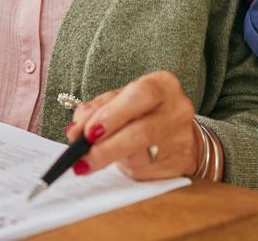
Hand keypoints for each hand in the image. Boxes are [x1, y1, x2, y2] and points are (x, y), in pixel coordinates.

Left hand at [65, 71, 203, 180]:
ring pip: (139, 157)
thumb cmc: (145, 111)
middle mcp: (177, 110)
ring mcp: (181, 139)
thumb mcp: (122, 99)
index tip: (88, 132)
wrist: (182, 133)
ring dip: (110, 160)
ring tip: (93, 159)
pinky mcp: (180, 164)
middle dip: (106, 148)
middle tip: (82, 157)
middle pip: (141, 132)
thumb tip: (75, 131)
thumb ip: (97, 109)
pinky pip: (144, 172)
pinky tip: (120, 162)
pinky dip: (124, 168)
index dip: (113, 114)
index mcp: (163, 85)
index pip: (140, 96)